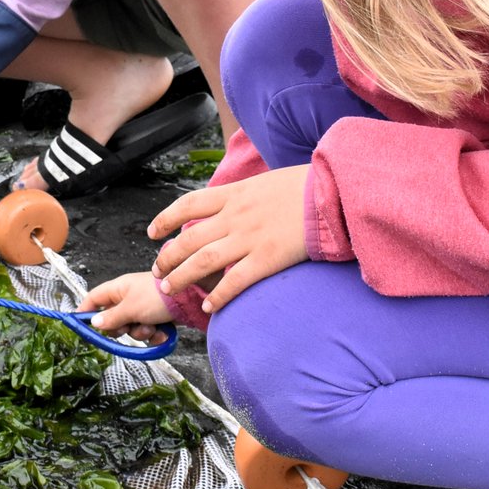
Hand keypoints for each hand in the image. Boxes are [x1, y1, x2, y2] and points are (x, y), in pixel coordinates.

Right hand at [78, 272, 172, 344]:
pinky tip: (162, 332)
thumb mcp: (131, 308)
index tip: (81, 325)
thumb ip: (112, 318)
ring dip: (140, 332)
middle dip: (122, 328)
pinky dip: (154, 334)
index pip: (94, 299)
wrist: (191, 297)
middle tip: (128, 327)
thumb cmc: (157, 297)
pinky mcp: (157, 316)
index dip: (85, 311)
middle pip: (113, 319)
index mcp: (118, 289)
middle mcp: (129, 297)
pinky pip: (148, 331)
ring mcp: (143, 307)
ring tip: (151, 327)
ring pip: (132, 328)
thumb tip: (94, 323)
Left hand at [149, 164, 309, 313]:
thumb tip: (234, 204)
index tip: (153, 233)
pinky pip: (235, 281)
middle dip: (168, 257)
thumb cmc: (307, 185)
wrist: (335, 191)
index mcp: (234, 194)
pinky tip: (209, 306)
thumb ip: (246, 196)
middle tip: (158, 271)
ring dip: (182, 277)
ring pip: (203, 261)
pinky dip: (219, 295)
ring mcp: (249, 237)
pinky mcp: (267, 258)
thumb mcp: (266, 182)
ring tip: (169, 290)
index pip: (188, 205)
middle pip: (189, 239)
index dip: (166, 219)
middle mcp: (235, 216)